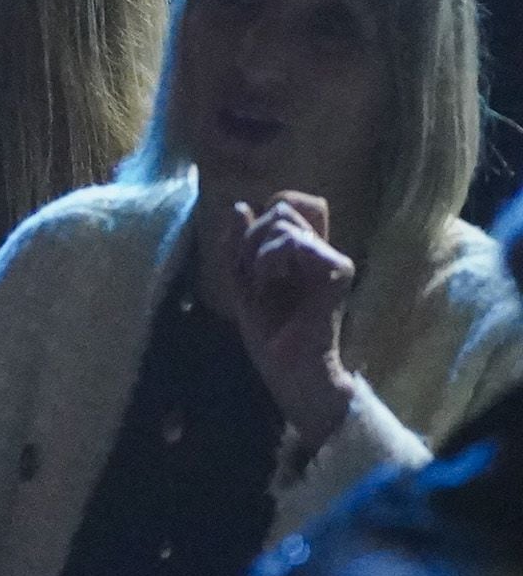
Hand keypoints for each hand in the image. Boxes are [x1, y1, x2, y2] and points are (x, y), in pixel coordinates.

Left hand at [220, 193, 357, 449]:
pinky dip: (269, 259)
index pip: (285, 204)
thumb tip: (240, 206)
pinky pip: (294, 241)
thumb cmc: (269, 333)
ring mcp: (331, 258)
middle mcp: (320, 249)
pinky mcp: (338, 270)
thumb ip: (238, 245)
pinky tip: (272, 284)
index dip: (261, 220)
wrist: (290, 371)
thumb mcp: (240, 282)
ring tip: (265, 285)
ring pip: (283, 218)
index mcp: (301, 251)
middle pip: (281, 207)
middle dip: (252, 237)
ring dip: (257, 252)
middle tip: (255, 277)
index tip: (249, 259)